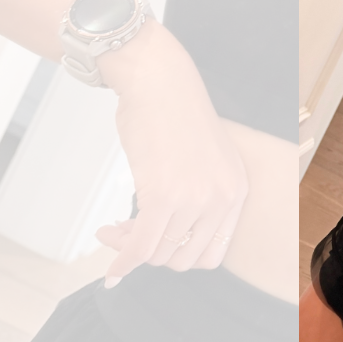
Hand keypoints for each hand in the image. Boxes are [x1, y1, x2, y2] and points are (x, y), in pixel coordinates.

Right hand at [93, 24, 248, 286]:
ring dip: (129, 249)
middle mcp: (223, 199)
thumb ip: (198, 198)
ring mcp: (195, 200)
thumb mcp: (204, 160)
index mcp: (237, 192)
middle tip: (128, 235)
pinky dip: (120, 256)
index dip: (178, 256)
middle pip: (184, 260)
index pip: (213, 254)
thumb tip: (165, 239)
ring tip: (113, 229)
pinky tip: (105, 239)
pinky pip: (140, 245)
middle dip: (152, 255)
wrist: (159, 81)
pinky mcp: (163, 196)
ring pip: (158, 254)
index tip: (157, 245)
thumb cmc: (174, 115)